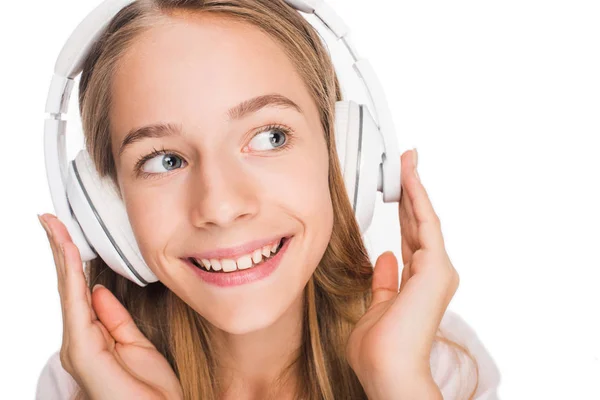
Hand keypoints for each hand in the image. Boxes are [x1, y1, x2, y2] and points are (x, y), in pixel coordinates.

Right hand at [38, 214, 182, 399]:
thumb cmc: (150, 389)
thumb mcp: (137, 344)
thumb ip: (115, 318)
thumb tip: (98, 291)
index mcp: (94, 336)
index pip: (79, 290)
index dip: (71, 259)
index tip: (64, 231)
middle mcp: (80, 340)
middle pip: (67, 286)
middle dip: (59, 250)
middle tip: (49, 218)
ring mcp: (79, 346)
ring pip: (67, 290)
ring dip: (61, 255)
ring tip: (54, 225)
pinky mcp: (84, 352)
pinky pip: (76, 305)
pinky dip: (70, 276)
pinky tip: (67, 254)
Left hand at [346, 149, 457, 398]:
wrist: (388, 370)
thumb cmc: (380, 349)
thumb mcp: (376, 306)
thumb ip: (384, 281)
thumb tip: (386, 259)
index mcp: (418, 282)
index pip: (412, 237)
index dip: (406, 211)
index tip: (399, 188)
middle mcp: (432, 272)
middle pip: (421, 222)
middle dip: (412, 190)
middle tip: (407, 162)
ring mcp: (437, 269)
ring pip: (425, 217)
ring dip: (415, 187)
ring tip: (407, 160)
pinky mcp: (436, 266)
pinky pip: (426, 222)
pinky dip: (417, 197)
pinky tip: (409, 176)